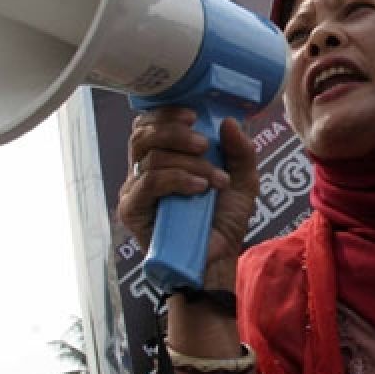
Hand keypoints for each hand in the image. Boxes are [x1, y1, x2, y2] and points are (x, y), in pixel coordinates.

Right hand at [117, 107, 258, 291]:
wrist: (218, 260)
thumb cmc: (224, 220)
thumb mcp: (243, 180)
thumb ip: (241, 151)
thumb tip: (228, 121)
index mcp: (164, 157)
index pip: (150, 124)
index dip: (167, 114)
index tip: (194, 115)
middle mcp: (143, 170)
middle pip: (143, 134)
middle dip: (176, 133)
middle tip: (204, 145)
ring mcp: (135, 190)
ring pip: (150, 157)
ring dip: (189, 163)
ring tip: (215, 180)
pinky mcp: (131, 210)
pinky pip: (148, 183)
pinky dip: (177, 179)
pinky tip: (199, 188)